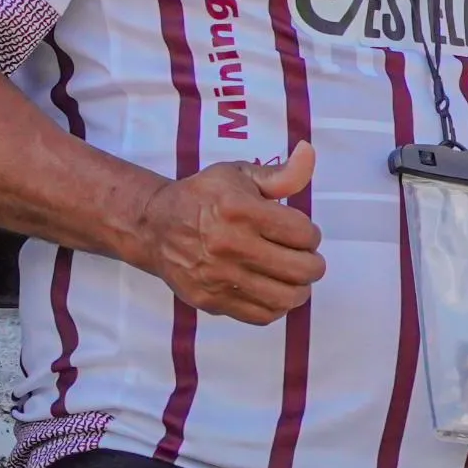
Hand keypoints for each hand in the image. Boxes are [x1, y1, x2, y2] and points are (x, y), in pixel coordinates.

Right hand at [131, 141, 324, 323]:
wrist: (154, 226)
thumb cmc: (202, 197)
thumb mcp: (238, 174)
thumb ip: (280, 173)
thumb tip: (309, 152)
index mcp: (239, 209)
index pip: (302, 232)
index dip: (312, 234)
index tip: (303, 233)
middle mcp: (229, 244)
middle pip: (300, 269)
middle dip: (313, 264)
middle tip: (307, 258)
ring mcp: (218, 276)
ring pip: (284, 298)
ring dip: (300, 289)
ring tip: (294, 277)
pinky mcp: (210, 300)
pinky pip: (261, 315)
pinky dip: (276, 306)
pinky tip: (273, 290)